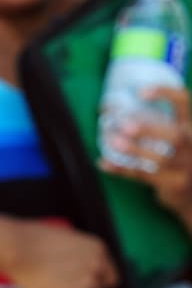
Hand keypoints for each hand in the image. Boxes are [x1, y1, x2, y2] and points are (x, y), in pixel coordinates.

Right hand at [6, 220, 116, 287]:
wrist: (16, 248)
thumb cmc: (31, 239)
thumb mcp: (64, 237)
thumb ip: (78, 253)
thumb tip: (77, 265)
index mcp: (97, 249)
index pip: (109, 275)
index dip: (96, 281)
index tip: (84, 284)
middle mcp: (98, 267)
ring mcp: (88, 285)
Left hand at [100, 86, 191, 223]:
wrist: (190, 194)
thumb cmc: (174, 159)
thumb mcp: (173, 139)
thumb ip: (151, 124)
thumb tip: (105, 109)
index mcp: (190, 127)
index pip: (183, 102)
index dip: (166, 94)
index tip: (140, 93)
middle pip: (176, 136)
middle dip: (149, 130)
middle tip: (125, 125)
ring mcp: (186, 167)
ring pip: (160, 159)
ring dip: (134, 150)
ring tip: (113, 141)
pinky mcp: (174, 184)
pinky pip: (145, 176)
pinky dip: (123, 169)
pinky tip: (105, 163)